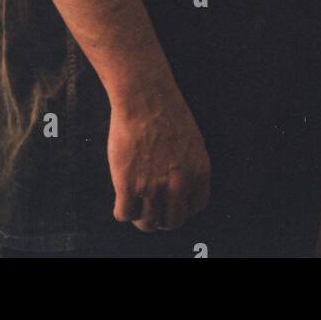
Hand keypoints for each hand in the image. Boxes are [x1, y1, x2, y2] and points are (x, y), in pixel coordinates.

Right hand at [108, 79, 210, 232]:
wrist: (144, 96)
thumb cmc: (165, 112)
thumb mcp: (192, 141)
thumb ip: (190, 168)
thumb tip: (181, 192)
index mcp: (199, 172)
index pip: (195, 208)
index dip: (181, 207)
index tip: (170, 201)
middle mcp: (179, 184)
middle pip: (172, 222)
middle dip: (161, 217)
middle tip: (150, 207)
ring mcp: (154, 187)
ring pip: (147, 223)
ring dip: (140, 216)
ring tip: (134, 202)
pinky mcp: (129, 185)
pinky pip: (124, 214)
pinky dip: (122, 210)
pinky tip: (121, 197)